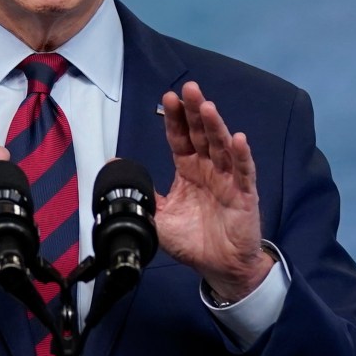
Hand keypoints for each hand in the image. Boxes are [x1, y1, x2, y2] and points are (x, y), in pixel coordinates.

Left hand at [156, 81, 270, 301]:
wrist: (218, 267)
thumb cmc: (193, 240)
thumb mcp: (159, 216)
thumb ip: (141, 192)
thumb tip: (112, 166)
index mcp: (188, 171)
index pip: (180, 138)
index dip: (175, 118)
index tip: (168, 97)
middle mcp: (208, 169)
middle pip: (202, 134)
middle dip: (195, 111)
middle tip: (189, 89)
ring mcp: (228, 180)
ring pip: (222, 147)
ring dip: (216, 126)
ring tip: (207, 107)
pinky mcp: (244, 195)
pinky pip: (243, 172)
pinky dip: (241, 155)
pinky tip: (238, 139)